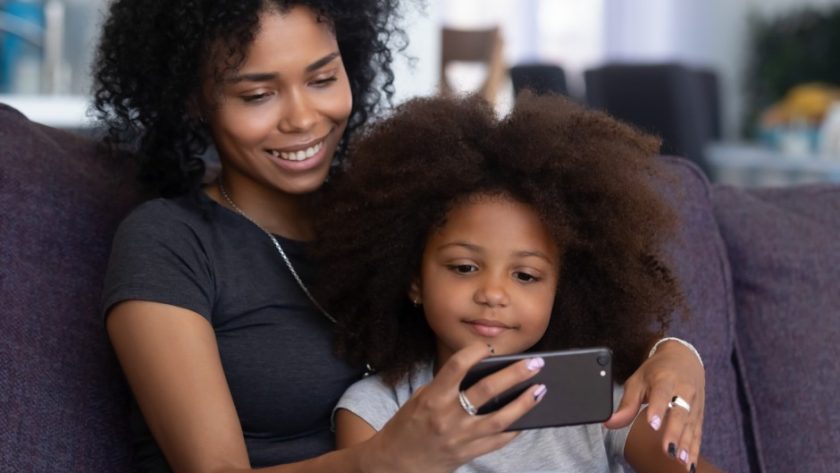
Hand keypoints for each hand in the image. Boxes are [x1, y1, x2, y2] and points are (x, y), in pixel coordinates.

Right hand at [359, 343, 545, 472]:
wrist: (394, 463)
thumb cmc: (407, 426)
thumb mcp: (421, 399)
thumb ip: (446, 386)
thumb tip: (479, 372)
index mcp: (433, 398)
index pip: (457, 367)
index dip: (475, 352)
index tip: (490, 346)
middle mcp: (448, 416)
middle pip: (487, 390)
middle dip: (514, 374)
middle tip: (535, 363)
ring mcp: (460, 437)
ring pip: (500, 418)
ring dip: (524, 403)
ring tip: (540, 389)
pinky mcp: (468, 453)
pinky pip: (498, 440)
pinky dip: (515, 428)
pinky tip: (527, 417)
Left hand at [604, 339, 704, 469]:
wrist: (683, 358)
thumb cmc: (656, 371)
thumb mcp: (638, 381)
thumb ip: (626, 403)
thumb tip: (609, 422)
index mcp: (665, 379)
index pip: (661, 394)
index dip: (657, 409)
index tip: (652, 425)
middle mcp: (683, 391)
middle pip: (679, 413)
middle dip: (674, 433)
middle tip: (668, 450)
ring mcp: (694, 403)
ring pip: (690, 425)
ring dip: (686, 444)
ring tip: (681, 460)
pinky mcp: (699, 414)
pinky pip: (697, 433)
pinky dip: (695, 449)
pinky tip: (690, 464)